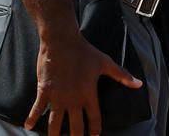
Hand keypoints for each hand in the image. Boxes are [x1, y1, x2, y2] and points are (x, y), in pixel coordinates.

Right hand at [27, 29, 142, 135]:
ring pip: (55, 123)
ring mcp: (57, 97)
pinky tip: (29, 127)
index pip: (94, 119)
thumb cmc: (85, 51)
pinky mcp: (44, 91)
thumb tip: (139, 84)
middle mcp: (73, 99)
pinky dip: (32, 118)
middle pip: (75, 126)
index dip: (95, 130)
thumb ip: (122, 75)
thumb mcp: (105, 63)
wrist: (62, 41)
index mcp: (89, 94)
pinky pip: (37, 109)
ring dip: (55, 134)